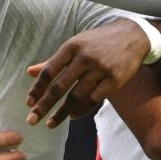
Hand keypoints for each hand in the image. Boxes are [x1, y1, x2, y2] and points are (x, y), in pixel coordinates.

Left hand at [27, 19, 149, 127]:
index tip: (29, 103)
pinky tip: (72, 116)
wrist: (131, 36)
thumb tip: (29, 72)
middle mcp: (84, 57)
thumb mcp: (75, 45)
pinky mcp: (115, 79)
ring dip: (61, 113)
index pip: (49, 70)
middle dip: (44, 105)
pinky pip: (94, 99)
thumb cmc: (96, 42)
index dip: (37, 88)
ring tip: (51, 123)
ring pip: (76, 96)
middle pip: (60, 86)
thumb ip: (53, 61)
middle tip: (32, 120)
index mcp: (71, 47)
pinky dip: (82, 110)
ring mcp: (100, 68)